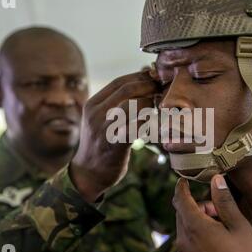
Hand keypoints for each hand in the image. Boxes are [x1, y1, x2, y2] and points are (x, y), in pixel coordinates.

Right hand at [71, 71, 158, 202]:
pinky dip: (149, 122)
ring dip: (150, 103)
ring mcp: (104, 128)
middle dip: (148, 86)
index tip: (154, 77)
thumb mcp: (99, 120)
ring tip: (159, 105)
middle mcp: (96, 114)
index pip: (118, 82)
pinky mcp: (115, 143)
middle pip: (127, 90)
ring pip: (133, 105)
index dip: (139, 77)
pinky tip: (155, 123)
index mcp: (92, 105)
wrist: (88, 174)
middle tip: (162, 88)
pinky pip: (137, 126)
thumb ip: (115, 104)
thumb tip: (141, 84)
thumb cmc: (101, 144)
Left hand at [173, 175, 251, 251]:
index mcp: (195, 227)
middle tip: (219, 213)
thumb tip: (216, 180)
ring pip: (184, 227)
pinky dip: (195, 235)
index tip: (184, 180)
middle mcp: (183, 239)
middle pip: (183, 213)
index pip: (180, 199)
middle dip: (198, 207)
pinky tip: (214, 242)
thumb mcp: (238, 226)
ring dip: (197, 221)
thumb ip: (225, 201)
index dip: (181, 187)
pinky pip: (186, 242)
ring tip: (220, 230)